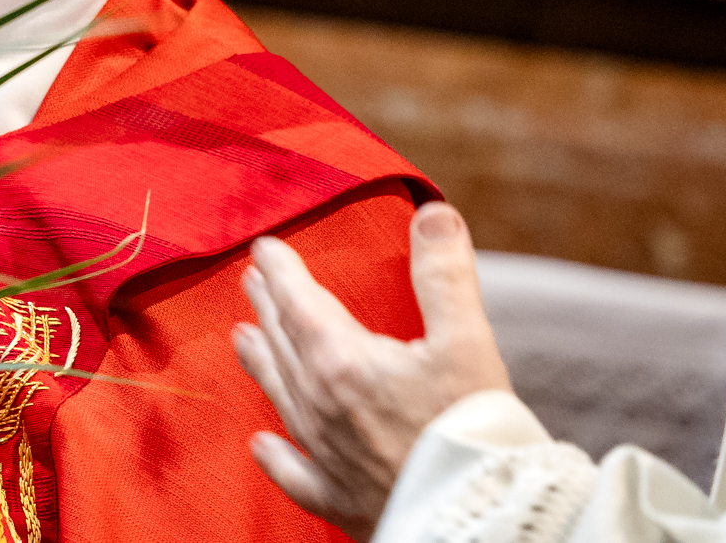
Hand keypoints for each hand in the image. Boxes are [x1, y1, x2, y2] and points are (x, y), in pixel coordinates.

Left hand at [231, 202, 510, 541]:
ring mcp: (327, 456)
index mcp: (344, 362)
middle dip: (268, 308)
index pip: (299, 303)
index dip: (281, 271)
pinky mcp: (340, 499)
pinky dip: (276, 457)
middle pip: (283, 344)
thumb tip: (432, 213)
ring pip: (281, 397)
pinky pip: (296, 474)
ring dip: (262, 363)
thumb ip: (444, 276)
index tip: (265, 248)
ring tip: (242, 338)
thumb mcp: (467, 342)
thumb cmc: (475, 431)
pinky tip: (262, 445)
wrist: (482, 521)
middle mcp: (322, 406)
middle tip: (252, 281)